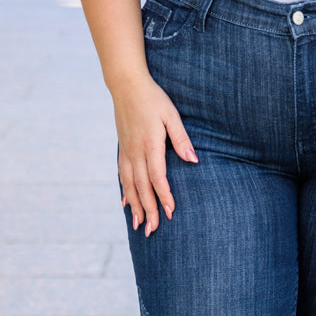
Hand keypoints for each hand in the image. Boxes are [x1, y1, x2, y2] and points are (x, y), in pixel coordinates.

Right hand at [114, 75, 197, 236]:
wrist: (126, 84)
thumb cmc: (153, 98)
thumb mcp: (171, 115)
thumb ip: (181, 139)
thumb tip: (193, 160)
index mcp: (150, 144)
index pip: (157, 177)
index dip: (163, 196)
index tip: (170, 213)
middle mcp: (136, 151)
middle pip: (142, 186)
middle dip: (148, 209)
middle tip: (153, 230)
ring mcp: (126, 151)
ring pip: (129, 184)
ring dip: (135, 206)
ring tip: (139, 225)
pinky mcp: (122, 148)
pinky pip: (122, 175)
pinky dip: (125, 192)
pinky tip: (126, 204)